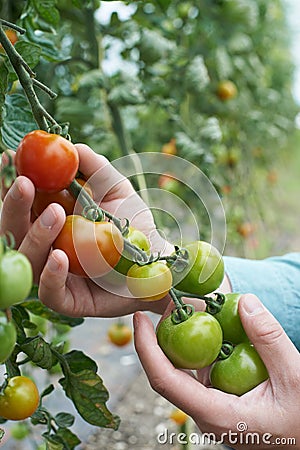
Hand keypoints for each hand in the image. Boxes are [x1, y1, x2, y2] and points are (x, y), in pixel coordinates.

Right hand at [0, 144, 170, 316]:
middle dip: (13, 205)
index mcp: (49, 218)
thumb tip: (69, 145)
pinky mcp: (69, 300)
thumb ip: (93, 167)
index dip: (9, 181)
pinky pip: (49, 292)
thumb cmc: (134, 225)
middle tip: (24, 183)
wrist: (157, 263)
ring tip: (54, 214)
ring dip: (36, 235)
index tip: (10, 157)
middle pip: (13, 229)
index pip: (21, 201)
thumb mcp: (115, 188)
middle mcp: (45, 245)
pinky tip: (59, 257)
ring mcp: (54, 274)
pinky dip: (50, 275)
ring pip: (28, 259)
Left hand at [134, 294, 299, 448]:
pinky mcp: (221, 402)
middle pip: (167, 373)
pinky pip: (201, 373)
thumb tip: (245, 301)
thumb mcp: (294, 376)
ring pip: (183, 372)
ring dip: (180, 341)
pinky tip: (208, 329)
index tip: (138, 319)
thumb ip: (269, 338)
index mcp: (216, 415)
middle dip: (160, 337)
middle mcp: (207, 414)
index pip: (164, 380)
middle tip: (167, 303)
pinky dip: (199, 348)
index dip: (146, 348)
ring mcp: (213, 409)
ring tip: (184, 310)